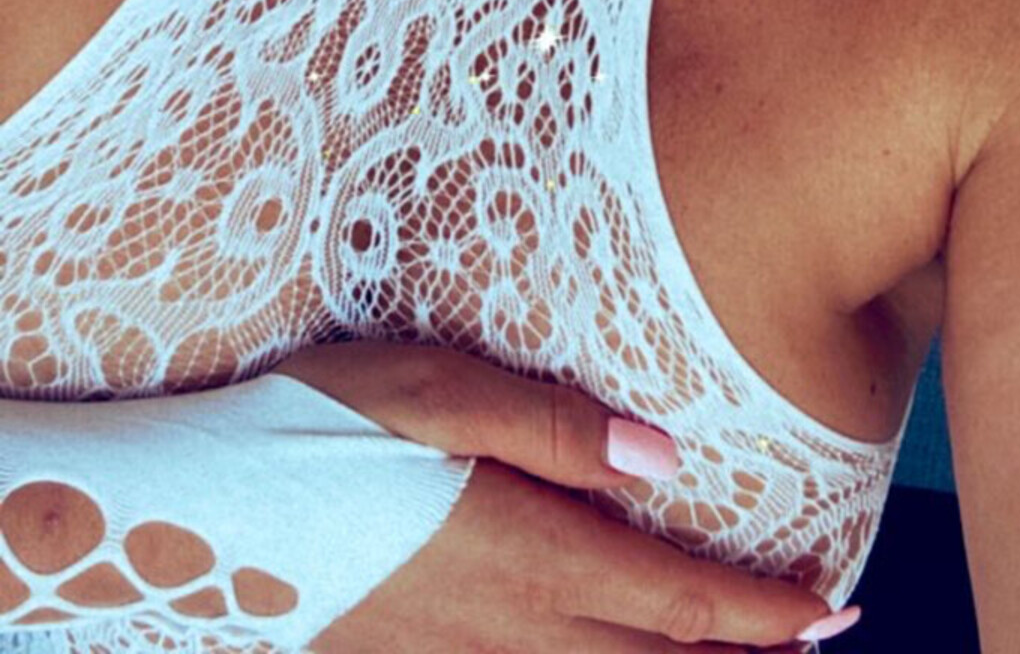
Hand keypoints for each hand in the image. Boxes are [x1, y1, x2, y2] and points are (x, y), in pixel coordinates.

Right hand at [275, 339, 836, 651]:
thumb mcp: (433, 392)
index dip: (764, 615)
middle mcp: (507, 632)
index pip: (676, 600)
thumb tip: (665, 457)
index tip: (833, 615)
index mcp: (526, 554)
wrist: (186, 525)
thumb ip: (553, 426)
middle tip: (813, 652)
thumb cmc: (311, 430)